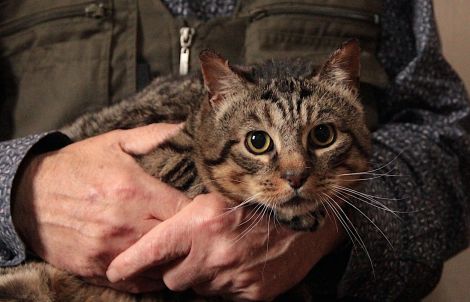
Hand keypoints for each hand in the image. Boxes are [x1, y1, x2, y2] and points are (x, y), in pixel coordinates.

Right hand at [12, 123, 189, 292]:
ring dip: (171, 256)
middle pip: (175, 239)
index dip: (197, 210)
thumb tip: (189, 129)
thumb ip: (156, 136)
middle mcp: (124, 224)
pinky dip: (150, 275)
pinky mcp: (95, 268)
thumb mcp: (115, 142)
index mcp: (134, 190)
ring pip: (159, 264)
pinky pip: (136, 282)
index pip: (185, 210)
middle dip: (187, 234)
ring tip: (176, 245)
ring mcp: (109, 250)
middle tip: (192, 228)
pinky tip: (154, 261)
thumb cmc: (77, 166)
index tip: (200, 208)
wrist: (27, 194)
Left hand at [107, 193, 343, 299]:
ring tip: (222, 252)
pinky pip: (222, 295)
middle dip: (175, 267)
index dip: (127, 264)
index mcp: (199, 221)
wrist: (306, 217)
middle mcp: (212, 253)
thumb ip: (185, 207)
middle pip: (170, 278)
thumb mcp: (218, 191)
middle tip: (194, 250)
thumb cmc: (259, 198)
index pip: (149, 251)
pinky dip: (225, 283)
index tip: (115, 270)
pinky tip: (239, 264)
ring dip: (202, 275)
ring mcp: (232, 277)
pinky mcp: (250, 293)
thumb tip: (156, 220)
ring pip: (196, 288)